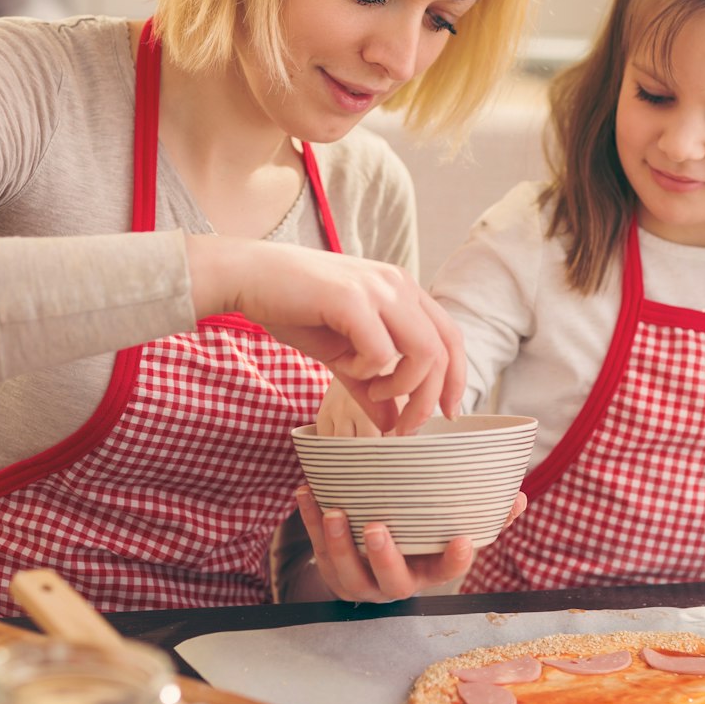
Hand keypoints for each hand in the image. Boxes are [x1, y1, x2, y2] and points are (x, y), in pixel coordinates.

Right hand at [188, 236, 462, 434]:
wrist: (248, 276)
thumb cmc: (293, 309)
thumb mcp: (340, 354)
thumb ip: (371, 386)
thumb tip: (393, 424)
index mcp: (402, 290)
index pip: (450, 337)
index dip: (456, 378)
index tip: (447, 412)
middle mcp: (398, 283)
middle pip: (443, 350)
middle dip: (429, 398)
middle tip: (406, 427)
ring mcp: (378, 288)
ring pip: (423, 352)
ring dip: (402, 386)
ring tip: (372, 390)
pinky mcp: (353, 299)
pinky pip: (381, 353)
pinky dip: (366, 372)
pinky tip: (343, 364)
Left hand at [295, 486, 527, 602]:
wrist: (373, 568)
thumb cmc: (420, 544)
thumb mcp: (449, 535)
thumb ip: (485, 519)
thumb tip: (518, 498)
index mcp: (428, 572)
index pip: (448, 572)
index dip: (456, 560)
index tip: (463, 540)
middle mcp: (396, 585)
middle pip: (393, 581)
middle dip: (384, 556)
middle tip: (377, 527)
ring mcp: (362, 583)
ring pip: (348, 570)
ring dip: (338, 542)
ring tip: (332, 510)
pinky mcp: (333, 574)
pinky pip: (318, 551)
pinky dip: (309, 522)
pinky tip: (307, 493)